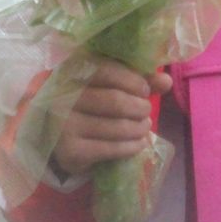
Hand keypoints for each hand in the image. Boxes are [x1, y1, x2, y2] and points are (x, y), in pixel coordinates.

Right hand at [51, 60, 171, 179]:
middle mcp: (62, 97)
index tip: (144, 89)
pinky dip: (133, 146)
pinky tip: (139, 143)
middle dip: (140, 107)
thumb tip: (165, 80)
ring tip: (144, 126)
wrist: (55, 136)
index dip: (132, 80)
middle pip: (115, 101)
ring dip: (140, 128)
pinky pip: (112, 148)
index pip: (105, 70)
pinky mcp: (71, 151)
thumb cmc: (85, 103)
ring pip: (117, 127)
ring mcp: (64, 125)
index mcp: (69, 72)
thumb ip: (134, 79)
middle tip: (146, 110)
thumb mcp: (104, 84)